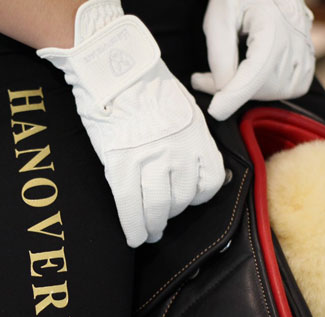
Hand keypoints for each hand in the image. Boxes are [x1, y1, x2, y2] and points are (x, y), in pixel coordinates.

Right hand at [37, 0, 224, 246]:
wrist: (114, 70)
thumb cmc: (146, 85)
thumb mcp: (184, 108)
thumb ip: (192, 138)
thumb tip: (195, 166)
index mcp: (196, 136)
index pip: (210, 182)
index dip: (200, 197)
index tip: (189, 201)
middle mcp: (178, 151)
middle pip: (183, 199)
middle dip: (173, 213)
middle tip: (163, 220)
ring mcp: (148, 159)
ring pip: (157, 207)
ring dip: (154, 225)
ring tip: (149, 233)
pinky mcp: (120, 164)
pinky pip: (130, 206)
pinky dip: (133, 227)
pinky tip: (134, 237)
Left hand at [191, 0, 315, 120]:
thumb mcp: (219, 18)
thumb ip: (220, 54)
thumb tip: (223, 89)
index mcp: (272, 25)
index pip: (256, 72)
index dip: (234, 96)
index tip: (216, 111)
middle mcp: (295, 38)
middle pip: (264, 86)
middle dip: (233, 89)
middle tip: (205, 78)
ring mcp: (306, 48)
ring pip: (277, 91)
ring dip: (249, 90)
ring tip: (230, 71)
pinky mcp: (308, 57)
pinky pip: (292, 88)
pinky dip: (270, 89)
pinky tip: (252, 75)